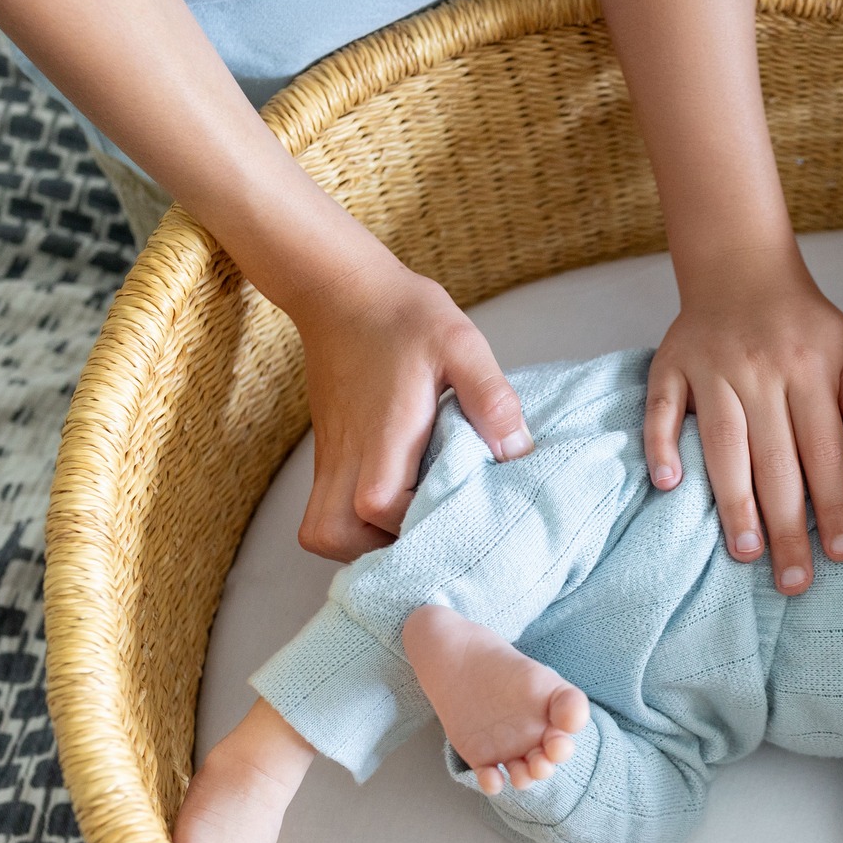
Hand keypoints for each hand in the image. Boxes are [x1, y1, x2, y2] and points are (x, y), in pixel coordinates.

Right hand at [291, 252, 528, 560]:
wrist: (343, 290)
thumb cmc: (404, 316)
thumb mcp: (462, 345)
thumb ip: (491, 398)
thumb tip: (518, 452)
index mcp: (381, 440)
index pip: (389, 514)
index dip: (429, 525)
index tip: (468, 520)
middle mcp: (345, 459)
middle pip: (338, 540)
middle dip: (380, 552)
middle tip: (433, 536)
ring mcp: (330, 460)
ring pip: (324, 534)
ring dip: (363, 544)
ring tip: (415, 529)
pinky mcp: (329, 455)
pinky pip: (327, 513)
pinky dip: (354, 526)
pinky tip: (402, 507)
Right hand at [647, 248, 842, 592]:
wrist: (738, 262)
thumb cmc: (797, 316)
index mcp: (808, 370)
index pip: (825, 450)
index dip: (835, 504)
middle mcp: (759, 372)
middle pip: (776, 461)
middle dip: (788, 526)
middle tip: (794, 580)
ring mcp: (711, 370)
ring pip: (723, 445)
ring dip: (734, 503)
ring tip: (747, 553)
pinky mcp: (670, 367)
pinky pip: (662, 411)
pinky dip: (663, 445)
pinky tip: (670, 485)